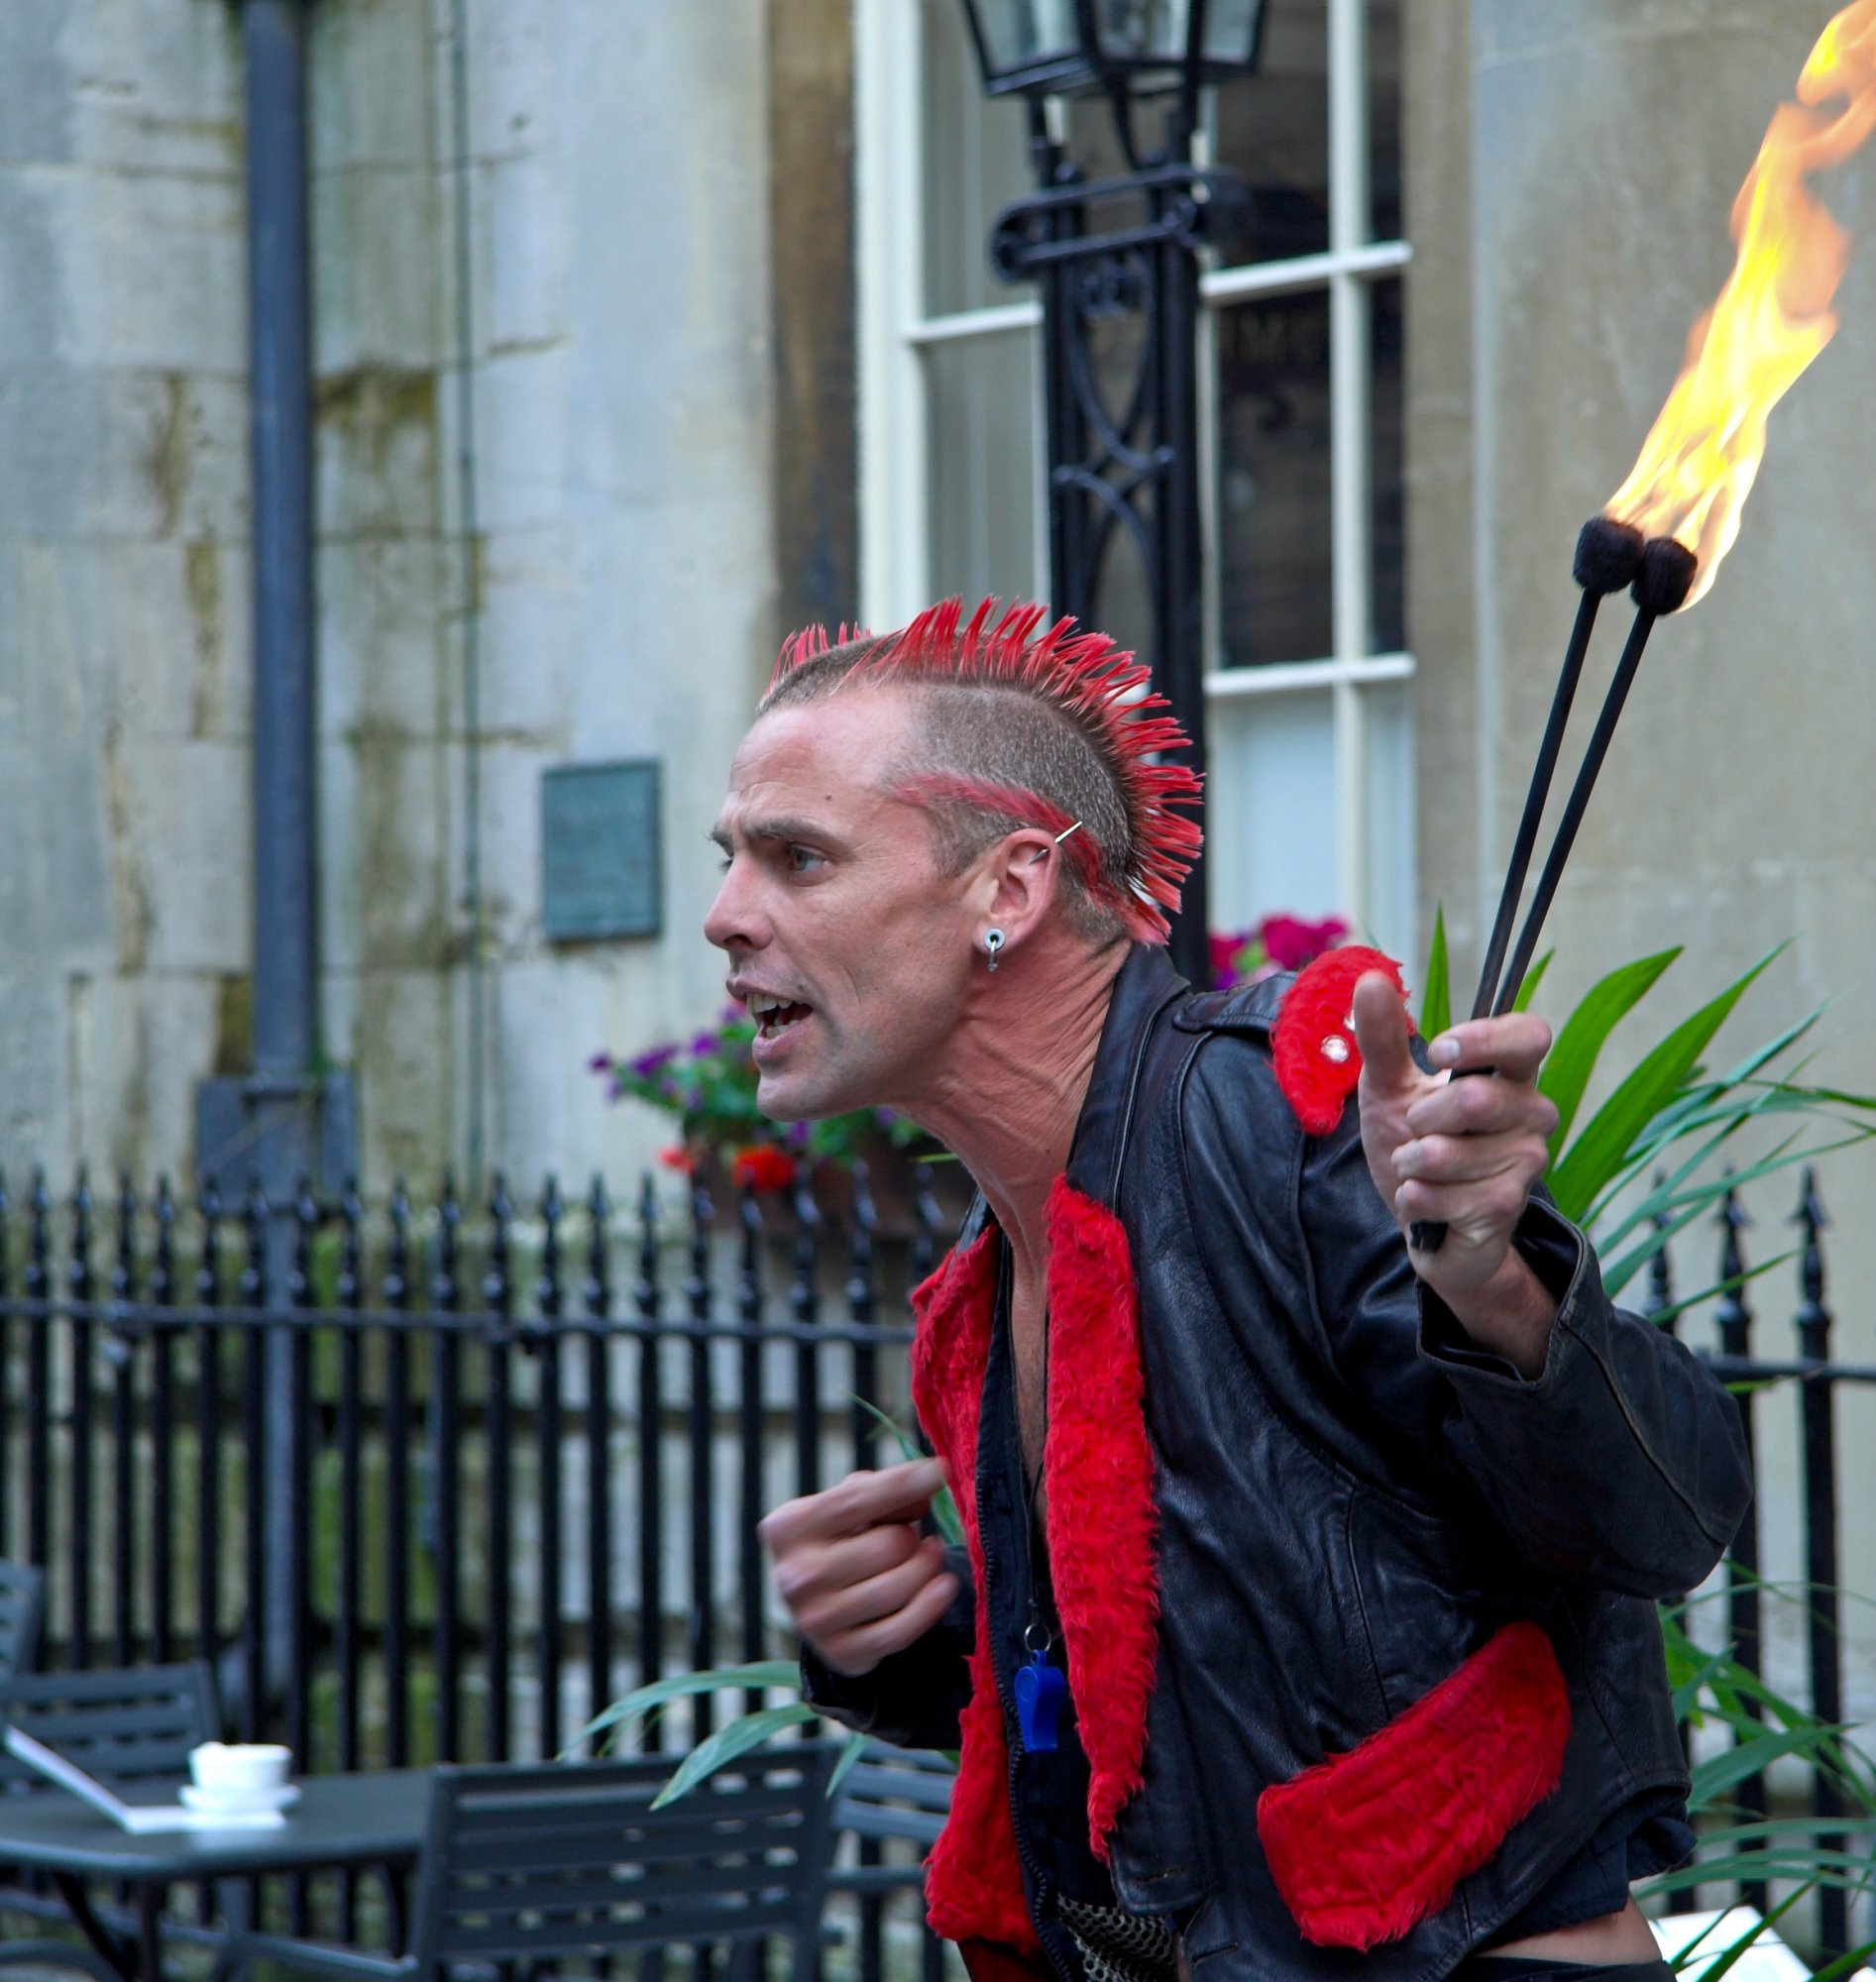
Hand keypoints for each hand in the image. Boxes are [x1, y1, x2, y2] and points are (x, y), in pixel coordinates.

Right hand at [759, 1458, 958, 1676]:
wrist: (821, 1604)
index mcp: (789, 1527)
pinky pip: (902, 1630)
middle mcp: (795, 1576)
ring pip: (900, 1586)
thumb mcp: (850, 1506)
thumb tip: (926, 1486)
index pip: (858, 1499)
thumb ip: (884, 1491)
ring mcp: (815, 1620)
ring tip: (926, 1557)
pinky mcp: (841, 1653)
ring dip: (926, 1567)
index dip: (904, 1482)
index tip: (940, 1469)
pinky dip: (931, 1605)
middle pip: (890, 1545)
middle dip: (912, 1536)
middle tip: (908, 1538)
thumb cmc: (841, 1540)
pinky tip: (943, 1586)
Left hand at [1350, 972, 1559, 1371]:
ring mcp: (1526, 1160)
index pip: (1531, 1035)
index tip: (1438, 1050)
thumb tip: (1370, 978)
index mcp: (1509, 1074)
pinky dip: (1412, 1196)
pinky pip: (1439, 1193)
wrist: (1424, 1222)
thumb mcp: (1388, 1087)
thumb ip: (1381, 1037)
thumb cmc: (1414, 1144)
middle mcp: (1531, 1112)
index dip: (1486, 1038)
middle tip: (1415, 1130)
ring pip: (1447, 1153)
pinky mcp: (1508, 1205)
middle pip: (1475, 1098)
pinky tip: (1423, 1199)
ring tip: (1417, 1169)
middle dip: (1420, 1118)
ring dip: (1409, 1162)